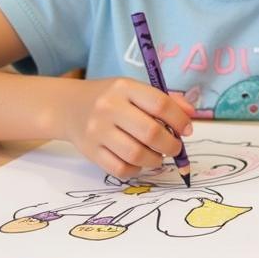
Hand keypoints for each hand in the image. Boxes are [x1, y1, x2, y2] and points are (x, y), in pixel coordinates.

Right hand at [59, 77, 194, 178]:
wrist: (68, 106)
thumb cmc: (112, 99)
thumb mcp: (136, 90)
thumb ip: (166, 99)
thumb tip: (191, 114)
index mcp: (125, 88)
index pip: (161, 104)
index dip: (180, 120)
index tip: (186, 130)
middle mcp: (109, 107)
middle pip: (150, 133)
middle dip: (171, 145)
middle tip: (175, 148)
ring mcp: (97, 131)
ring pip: (136, 154)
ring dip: (156, 159)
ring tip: (159, 156)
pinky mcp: (89, 151)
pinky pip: (120, 168)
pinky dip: (137, 169)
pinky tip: (140, 162)